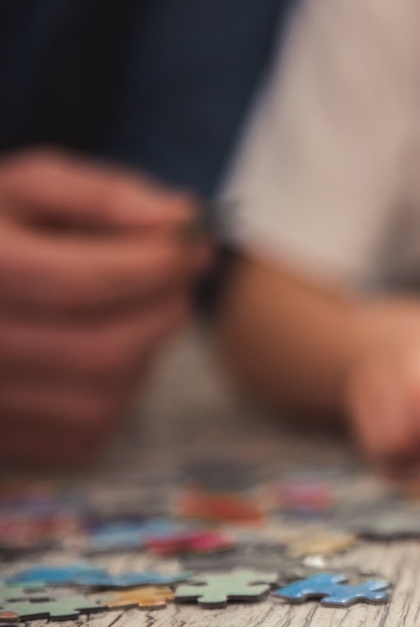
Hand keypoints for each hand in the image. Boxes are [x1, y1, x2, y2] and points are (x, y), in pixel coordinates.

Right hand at [0, 147, 208, 468]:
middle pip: (101, 350)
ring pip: (101, 399)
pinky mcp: (3, 439)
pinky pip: (87, 433)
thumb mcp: (30, 187)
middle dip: (162, 311)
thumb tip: (182, 219)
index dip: (156, 265)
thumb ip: (105, 196)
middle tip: (179, 278)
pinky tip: (103, 351)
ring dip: (144, 354)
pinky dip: (116, 394)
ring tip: (136, 311)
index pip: (83, 281)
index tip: (195, 246)